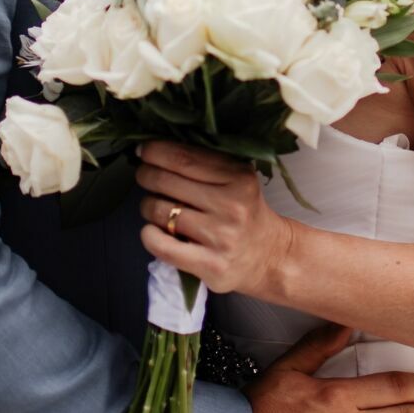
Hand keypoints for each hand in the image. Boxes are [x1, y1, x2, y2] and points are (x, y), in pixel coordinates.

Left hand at [137, 141, 294, 296]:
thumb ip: (207, 162)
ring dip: (147, 206)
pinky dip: (148, 235)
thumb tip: (157, 148)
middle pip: (166, 181)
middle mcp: (231, 205)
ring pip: (160, 212)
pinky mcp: (210, 264)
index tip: (144, 150)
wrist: (270, 256)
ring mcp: (221, 237)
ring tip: (155, 207)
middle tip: (144, 176)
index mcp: (238, 177)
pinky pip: (162, 246)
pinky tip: (152, 231)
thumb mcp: (238, 178)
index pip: (184, 158)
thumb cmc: (245, 212)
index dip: (155, 151)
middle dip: (146, 175)